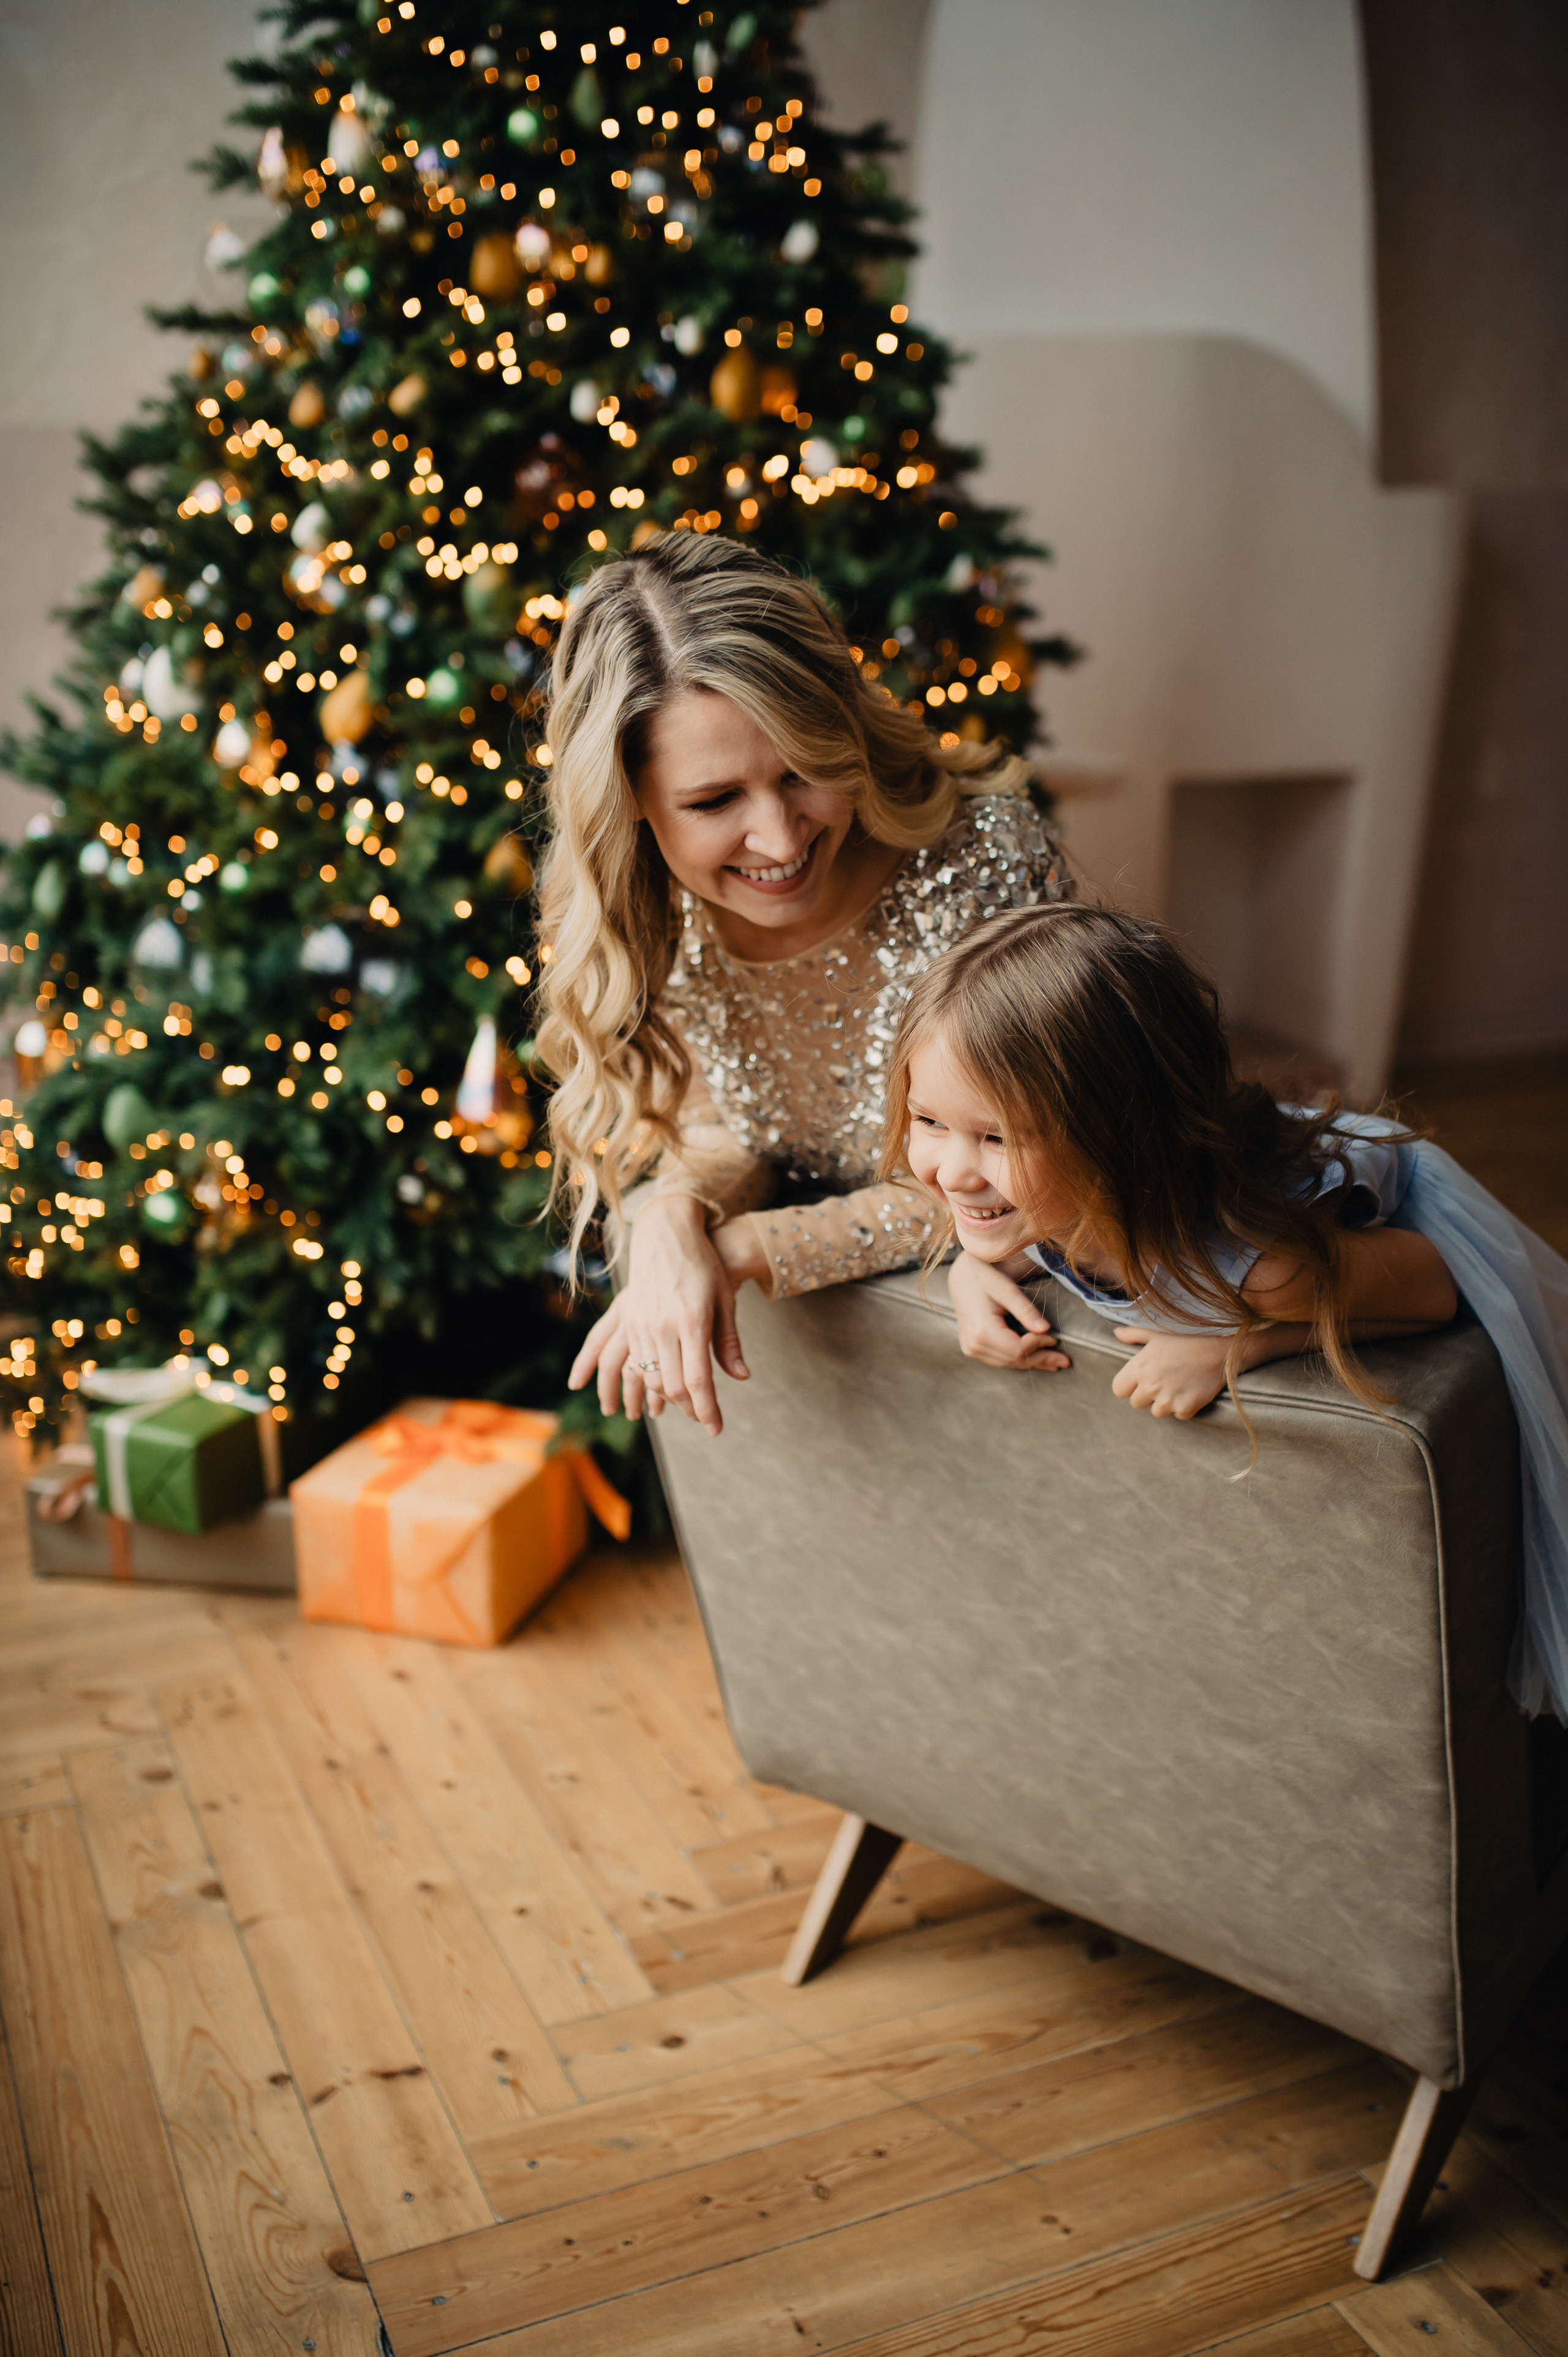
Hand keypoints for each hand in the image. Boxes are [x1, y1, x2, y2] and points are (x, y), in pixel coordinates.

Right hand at [568, 1197, 751, 1437]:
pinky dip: (650, 1381)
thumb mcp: (724, 1299)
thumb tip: (741, 1377)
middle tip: (704, 1418)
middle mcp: (663, 1325)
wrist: (666, 1234)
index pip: (698, 1380)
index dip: (707, 1410)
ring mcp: (642, 1324)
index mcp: (692, 1321)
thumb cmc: (704, 1266)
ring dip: (668, 1399)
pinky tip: (662, 1388)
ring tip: (686, 1406)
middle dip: (690, 1409)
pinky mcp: (629, 1320)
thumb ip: (729, 1341)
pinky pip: (635, 1363)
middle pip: (674, 1386)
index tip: (716, 1429)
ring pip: (651, 1378)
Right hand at [948, 1251, 1070, 1372]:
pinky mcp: (973, 1348)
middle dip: (1040, 1359)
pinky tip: (1036, 1360)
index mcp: (982, 1330)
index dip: (1039, 1345)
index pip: (1018, 1349)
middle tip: (1064, 1361)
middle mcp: (974, 1344)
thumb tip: (1046, 1329)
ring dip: (1032, 1362)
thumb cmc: (984, 1278)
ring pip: (1008, 1363)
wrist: (962, 1277)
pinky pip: (1000, 1359)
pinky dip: (1019, 1359)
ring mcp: (971, 1348)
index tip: (1055, 1338)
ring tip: (1054, 1362)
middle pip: (1014, 1360)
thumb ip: (1026, 1310)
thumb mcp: (1007, 1289)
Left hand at [1110, 1327, 1232, 1418]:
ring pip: (1157, 1412)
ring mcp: (1168, 1398)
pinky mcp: (1185, 1408)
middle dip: (1148, 1395)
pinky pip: (1178, 1415)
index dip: (1130, 1386)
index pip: (1119, 1390)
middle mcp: (1150, 1385)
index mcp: (1139, 1367)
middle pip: (1136, 1403)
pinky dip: (1184, 1407)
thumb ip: (1134, 1335)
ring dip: (1165, 1403)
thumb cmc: (1185, 1343)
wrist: (1219, 1353)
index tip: (1142, 1380)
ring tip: (1178, 1385)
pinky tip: (1191, 1391)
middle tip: (1164, 1381)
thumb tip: (1116, 1332)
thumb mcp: (1157, 1336)